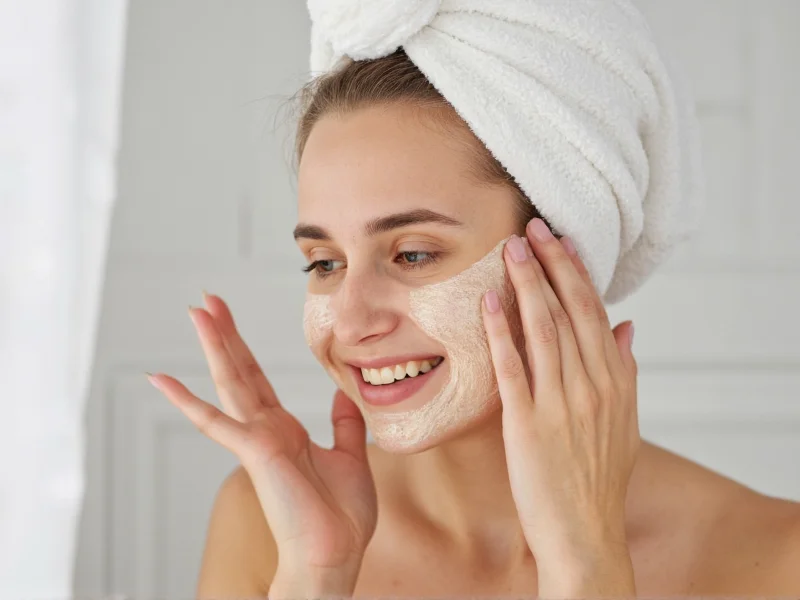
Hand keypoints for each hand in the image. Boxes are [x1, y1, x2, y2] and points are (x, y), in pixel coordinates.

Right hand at [147, 293, 376, 596]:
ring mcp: (257, 440)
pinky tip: (163, 379)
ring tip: (197, 312)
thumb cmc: (342, 516)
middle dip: (225, 333)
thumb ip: (344, 424)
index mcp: (285, 430)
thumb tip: (344, 393)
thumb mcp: (352, 457)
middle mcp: (266, 430)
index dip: (243, 347)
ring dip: (214, 345)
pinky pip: (216, 422)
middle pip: (240, 371)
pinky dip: (188, 401)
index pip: (258, 379)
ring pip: (231, 382)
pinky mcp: (255, 452)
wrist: (335, 554)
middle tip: (207, 299)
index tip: (228, 318)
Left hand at [481, 220, 639, 597]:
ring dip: (526, 285)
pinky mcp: (528, 424)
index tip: (561, 239)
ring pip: (543, 330)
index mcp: (615, 381)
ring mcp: (560, 403)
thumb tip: (629, 325)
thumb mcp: (625, 421)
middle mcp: (592, 385)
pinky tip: (489, 303)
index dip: (576, 272)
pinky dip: (500, 332)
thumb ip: (625, 369)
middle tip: (532, 226)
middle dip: (551, 264)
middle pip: (570, 311)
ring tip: (510, 249)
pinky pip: (512, 369)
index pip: (594, 312)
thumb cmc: (600, 478)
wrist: (586, 533)